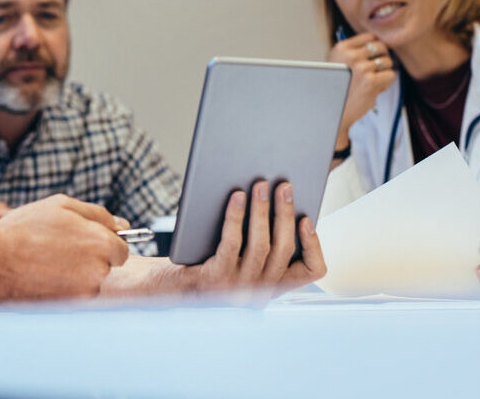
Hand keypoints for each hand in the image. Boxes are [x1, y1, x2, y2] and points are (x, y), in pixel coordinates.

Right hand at [0, 194, 128, 298]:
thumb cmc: (25, 229)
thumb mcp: (62, 205)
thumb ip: (98, 214)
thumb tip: (123, 225)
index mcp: (101, 242)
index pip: (122, 249)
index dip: (104, 243)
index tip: (86, 242)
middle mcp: (98, 269)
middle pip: (106, 266)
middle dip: (91, 258)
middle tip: (61, 249)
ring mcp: (83, 291)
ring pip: (89, 281)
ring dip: (76, 273)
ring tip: (46, 260)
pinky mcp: (68, 307)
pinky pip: (73, 295)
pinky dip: (63, 288)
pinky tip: (43, 276)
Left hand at [180, 181, 326, 295]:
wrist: (165, 288)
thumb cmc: (204, 264)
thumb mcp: (239, 258)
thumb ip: (260, 241)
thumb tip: (275, 199)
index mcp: (271, 288)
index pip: (311, 272)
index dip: (314, 244)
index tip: (306, 218)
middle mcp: (258, 294)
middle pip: (284, 250)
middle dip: (285, 213)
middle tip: (284, 185)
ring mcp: (237, 290)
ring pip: (262, 246)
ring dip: (263, 211)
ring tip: (260, 185)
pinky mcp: (214, 280)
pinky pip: (231, 244)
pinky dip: (236, 218)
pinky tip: (235, 197)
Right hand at [328, 33, 396, 144]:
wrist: (332, 112)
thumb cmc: (338, 88)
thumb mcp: (338, 63)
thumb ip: (354, 52)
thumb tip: (380, 43)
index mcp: (341, 48)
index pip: (370, 37)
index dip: (374, 48)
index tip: (371, 58)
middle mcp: (351, 56)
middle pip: (382, 47)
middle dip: (382, 58)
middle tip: (375, 71)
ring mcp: (361, 68)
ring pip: (388, 62)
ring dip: (384, 72)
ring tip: (371, 82)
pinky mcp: (371, 81)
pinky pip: (391, 75)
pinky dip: (386, 84)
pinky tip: (374, 90)